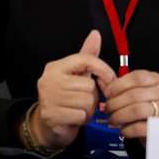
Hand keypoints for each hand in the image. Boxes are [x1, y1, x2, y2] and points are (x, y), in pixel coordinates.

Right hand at [30, 30, 116, 151]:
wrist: (49, 125)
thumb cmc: (66, 97)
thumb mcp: (76, 74)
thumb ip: (87, 56)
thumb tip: (95, 34)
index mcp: (56, 67)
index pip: (85, 60)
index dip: (103, 70)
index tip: (110, 81)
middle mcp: (49, 80)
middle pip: (89, 85)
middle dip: (93, 97)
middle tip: (84, 100)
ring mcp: (48, 97)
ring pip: (87, 101)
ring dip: (89, 109)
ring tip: (79, 109)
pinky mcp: (51, 115)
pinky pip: (81, 115)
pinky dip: (83, 119)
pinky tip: (75, 118)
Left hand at [103, 69, 158, 139]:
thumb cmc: (148, 108)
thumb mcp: (138, 92)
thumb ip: (120, 87)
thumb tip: (101, 82)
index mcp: (156, 80)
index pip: (137, 77)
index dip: (118, 85)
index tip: (108, 93)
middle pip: (134, 95)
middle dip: (115, 103)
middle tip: (107, 109)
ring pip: (137, 110)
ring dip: (119, 115)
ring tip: (113, 119)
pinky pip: (139, 128)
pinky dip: (127, 129)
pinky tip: (123, 130)